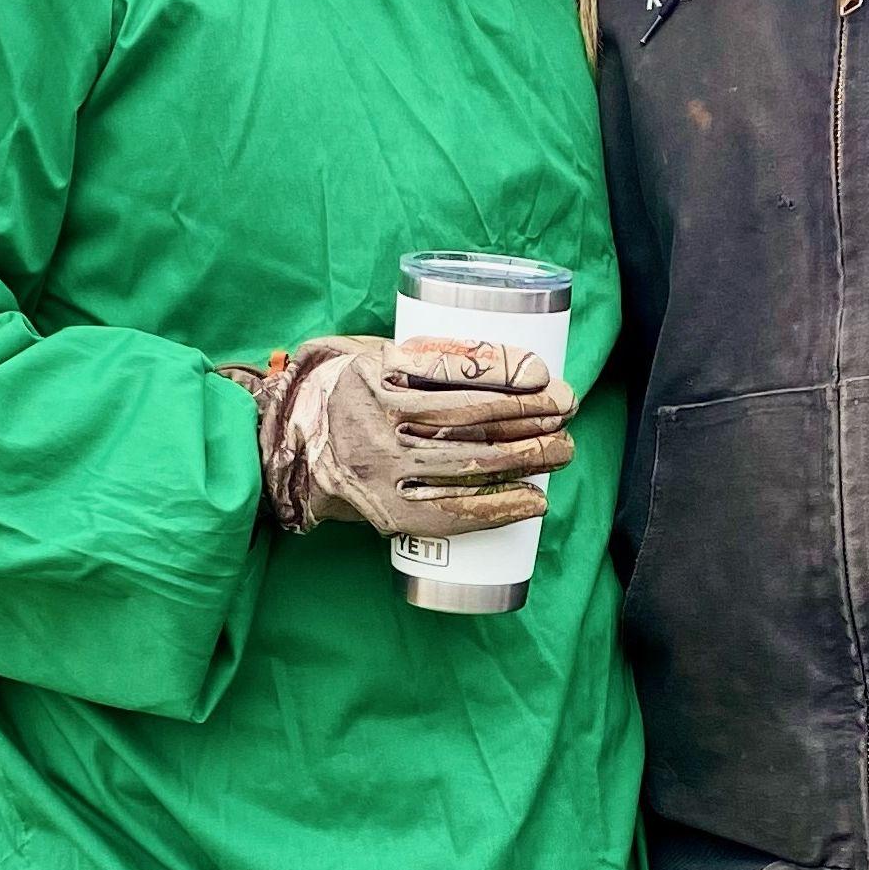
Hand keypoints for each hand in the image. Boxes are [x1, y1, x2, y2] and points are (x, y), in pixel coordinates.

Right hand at [257, 335, 575, 538]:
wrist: (301, 443)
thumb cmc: (363, 391)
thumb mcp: (384, 356)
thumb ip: (438, 358)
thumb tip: (529, 372)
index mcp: (374, 370)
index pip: (449, 369)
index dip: (502, 370)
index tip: (544, 374)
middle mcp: (373, 420)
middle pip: (467, 418)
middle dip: (529, 413)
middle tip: (568, 408)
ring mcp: (379, 469)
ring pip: (467, 464)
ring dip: (526, 459)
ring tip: (563, 450)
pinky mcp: (387, 510)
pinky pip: (451, 513)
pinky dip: (499, 508)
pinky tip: (534, 500)